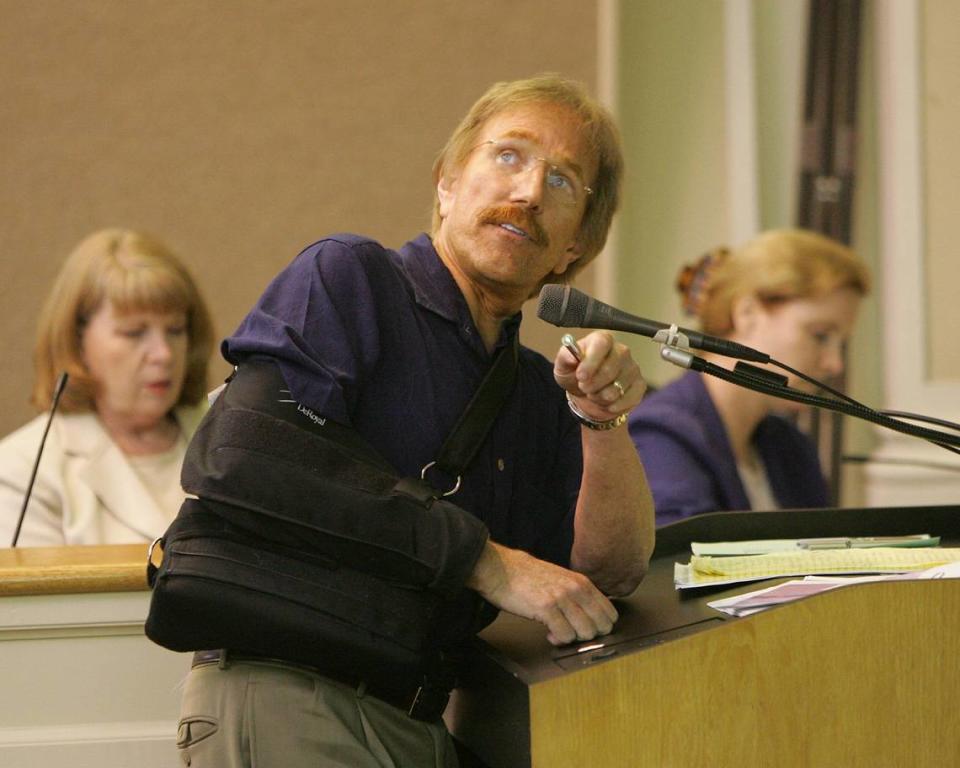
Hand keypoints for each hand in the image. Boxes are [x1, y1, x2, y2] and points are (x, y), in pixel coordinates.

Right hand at [467, 541, 617, 645]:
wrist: (501, 570)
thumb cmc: (528, 577)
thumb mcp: (561, 579)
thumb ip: (578, 596)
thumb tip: (592, 620)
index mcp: (582, 582)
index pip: (610, 614)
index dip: (600, 627)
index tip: (585, 628)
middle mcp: (576, 589)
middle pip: (602, 626)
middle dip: (588, 636)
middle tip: (572, 633)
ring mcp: (562, 598)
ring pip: (586, 633)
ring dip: (572, 638)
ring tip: (558, 632)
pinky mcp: (546, 608)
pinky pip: (565, 635)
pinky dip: (557, 640)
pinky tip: (548, 633)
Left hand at [554, 331, 646, 420]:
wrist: (587, 395)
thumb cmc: (576, 375)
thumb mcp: (563, 366)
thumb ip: (565, 358)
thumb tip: (571, 355)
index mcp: (602, 340)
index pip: (602, 344)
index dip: (591, 362)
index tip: (581, 376)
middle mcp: (621, 351)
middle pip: (610, 369)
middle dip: (593, 384)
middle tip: (583, 387)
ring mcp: (633, 368)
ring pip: (617, 388)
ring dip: (600, 397)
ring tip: (594, 394)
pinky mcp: (640, 385)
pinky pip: (628, 399)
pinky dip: (613, 406)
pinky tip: (606, 402)